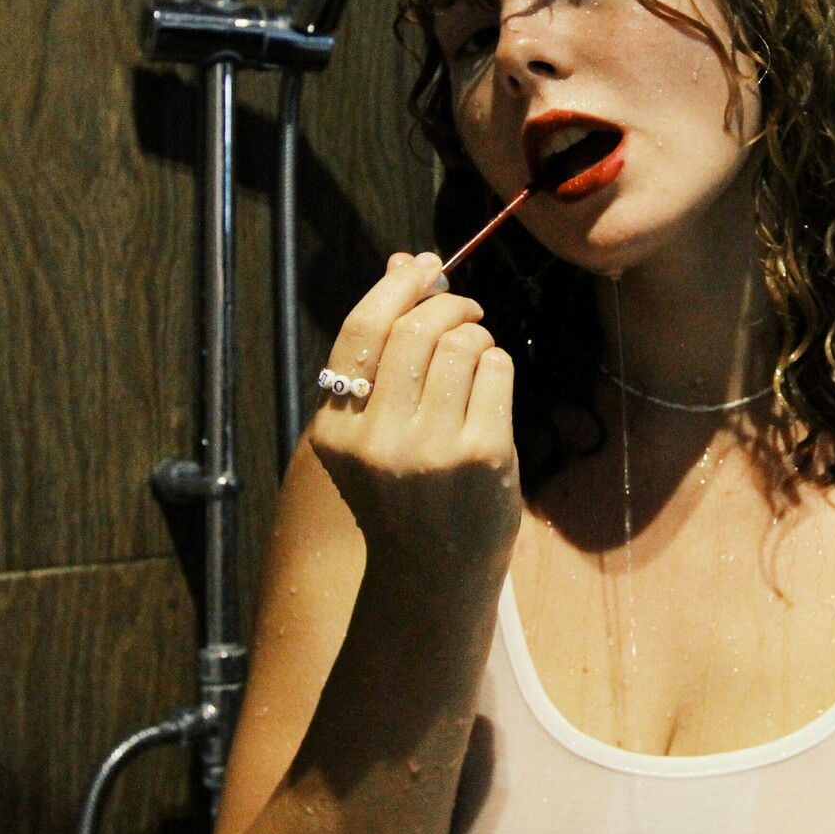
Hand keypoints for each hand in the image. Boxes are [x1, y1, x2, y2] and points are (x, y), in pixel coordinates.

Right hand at [309, 252, 520, 596]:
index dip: (395, 287)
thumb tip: (404, 262)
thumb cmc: (405, 489)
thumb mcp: (374, 427)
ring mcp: (430, 449)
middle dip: (447, 304)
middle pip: (416, 330)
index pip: (361, 331)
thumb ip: (383, 350)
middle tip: (464, 308)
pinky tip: (490, 382)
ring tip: (477, 353)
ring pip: (461, 345)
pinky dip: (497, 362)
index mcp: (336, 429)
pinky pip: (495, 370)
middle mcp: (377, 439)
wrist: (436, 571)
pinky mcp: (481, 454)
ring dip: (476, 334)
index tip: (422, 266)